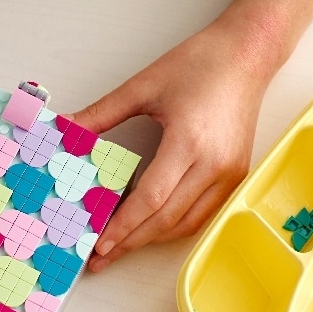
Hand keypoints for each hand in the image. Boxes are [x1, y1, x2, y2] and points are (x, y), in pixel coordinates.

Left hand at [70, 18, 279, 269]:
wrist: (247, 54)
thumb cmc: (199, 63)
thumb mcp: (142, 86)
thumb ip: (101, 114)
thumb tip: (65, 129)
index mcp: (188, 142)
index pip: (150, 199)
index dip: (123, 226)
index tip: (100, 244)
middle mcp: (213, 165)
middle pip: (167, 219)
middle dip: (132, 242)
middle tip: (102, 256)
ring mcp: (229, 173)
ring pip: (187, 223)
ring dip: (153, 238)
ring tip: (122, 245)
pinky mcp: (236, 174)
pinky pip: (202, 212)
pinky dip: (175, 225)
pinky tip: (152, 226)